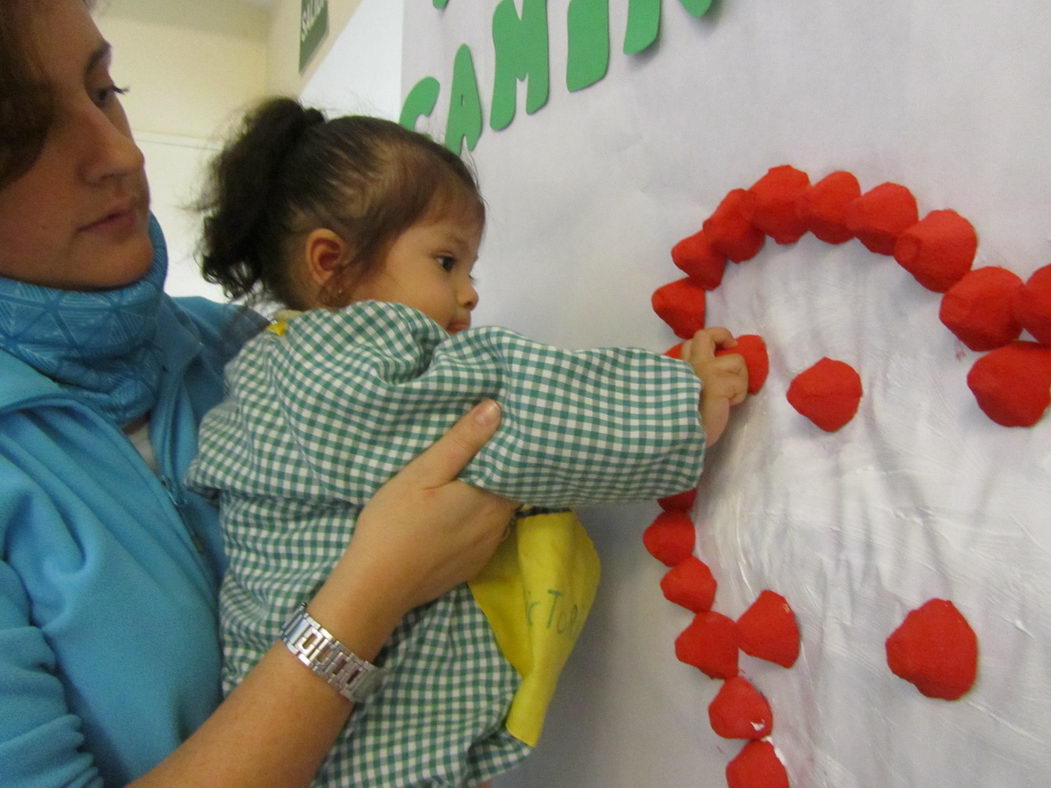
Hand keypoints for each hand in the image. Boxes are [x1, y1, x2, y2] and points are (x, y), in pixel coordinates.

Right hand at [312, 400, 517, 653]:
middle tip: (484, 448)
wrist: (376, 587)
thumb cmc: (396, 522)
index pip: (520, 468)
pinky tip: (458, 514)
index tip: (503, 431)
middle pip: (511, 491)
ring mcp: (486, 549)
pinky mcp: (471, 566)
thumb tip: (497, 408)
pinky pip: (485, 534)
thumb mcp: (424, 472)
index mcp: (492, 498)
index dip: (512, 450)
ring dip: (489, 497)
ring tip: (471, 477)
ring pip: (498, 513)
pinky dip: (478, 520)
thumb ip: (463, 440)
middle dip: (502, 471)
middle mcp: (499, 525)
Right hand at [682, 328, 748, 446]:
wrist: (675, 436)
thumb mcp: (676, 395)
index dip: (709, 342)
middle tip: (731, 347)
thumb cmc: (674, 422)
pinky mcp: (719, 383)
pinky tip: (727, 406)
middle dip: (723, 336)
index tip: (718, 350)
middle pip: (706, 335)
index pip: (691, 343)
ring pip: (736, 360)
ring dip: (738, 378)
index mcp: (678, 369)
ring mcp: (705, 371)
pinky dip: (738, 395)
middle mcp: (690, 365)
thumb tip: (707, 379)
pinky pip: (740, 383)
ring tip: (729, 395)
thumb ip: (686, 381)